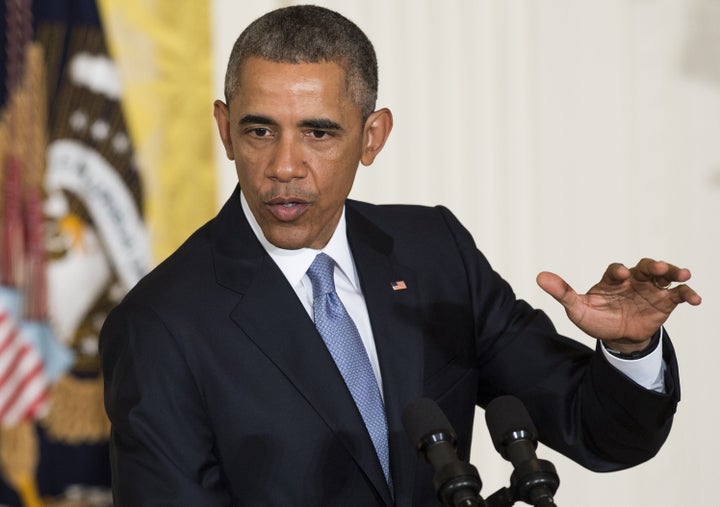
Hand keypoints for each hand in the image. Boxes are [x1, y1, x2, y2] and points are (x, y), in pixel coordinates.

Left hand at [536, 258, 701, 353]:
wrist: (616, 337)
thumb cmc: (596, 318)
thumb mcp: (577, 308)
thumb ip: (563, 292)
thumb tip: (539, 277)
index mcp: (611, 280)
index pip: (616, 270)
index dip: (618, 270)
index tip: (622, 273)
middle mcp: (633, 280)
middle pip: (644, 267)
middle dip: (652, 265)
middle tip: (659, 266)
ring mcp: (650, 289)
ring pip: (663, 276)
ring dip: (673, 272)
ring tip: (683, 274)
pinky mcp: (664, 302)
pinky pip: (678, 295)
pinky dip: (687, 294)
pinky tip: (696, 299)